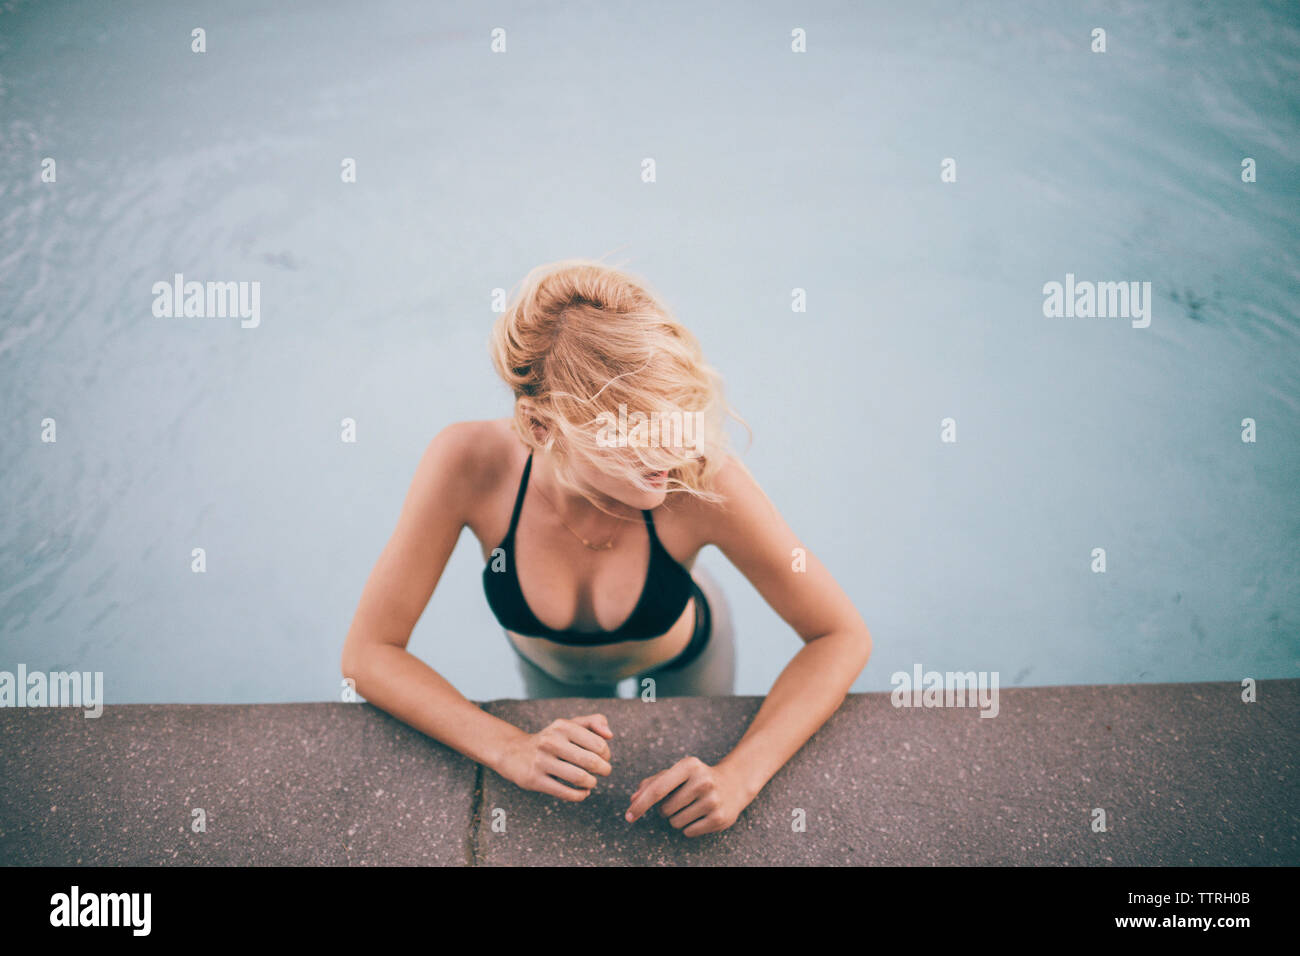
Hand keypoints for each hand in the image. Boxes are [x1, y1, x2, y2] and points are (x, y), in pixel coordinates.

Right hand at [496, 714, 613, 800]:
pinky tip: (583, 792)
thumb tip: (610, 735)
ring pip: (579, 778)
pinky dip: (580, 795)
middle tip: (604, 772)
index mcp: (563, 726)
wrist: (514, 752)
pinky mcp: (534, 780)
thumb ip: (594, 722)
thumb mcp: (569, 724)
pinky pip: (565, 792)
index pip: (599, 744)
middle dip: (604, 770)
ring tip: (592, 782)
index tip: (604, 758)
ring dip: (592, 783)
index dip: (607, 754)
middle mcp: (551, 741)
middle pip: (591, 762)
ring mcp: (541, 761)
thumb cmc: (551, 739)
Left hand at [624, 756, 749, 835]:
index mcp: (689, 765)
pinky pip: (688, 832)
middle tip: (680, 800)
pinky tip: (700, 815)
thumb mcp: (677, 772)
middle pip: (664, 809)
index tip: (628, 816)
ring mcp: (713, 800)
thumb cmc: (696, 777)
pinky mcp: (720, 818)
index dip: (641, 804)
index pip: (658, 789)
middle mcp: (703, 781)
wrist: (734, 782)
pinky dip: (689, 827)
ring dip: (677, 819)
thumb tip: (633, 799)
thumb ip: (652, 782)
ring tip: (691, 806)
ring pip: (675, 823)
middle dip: (665, 809)